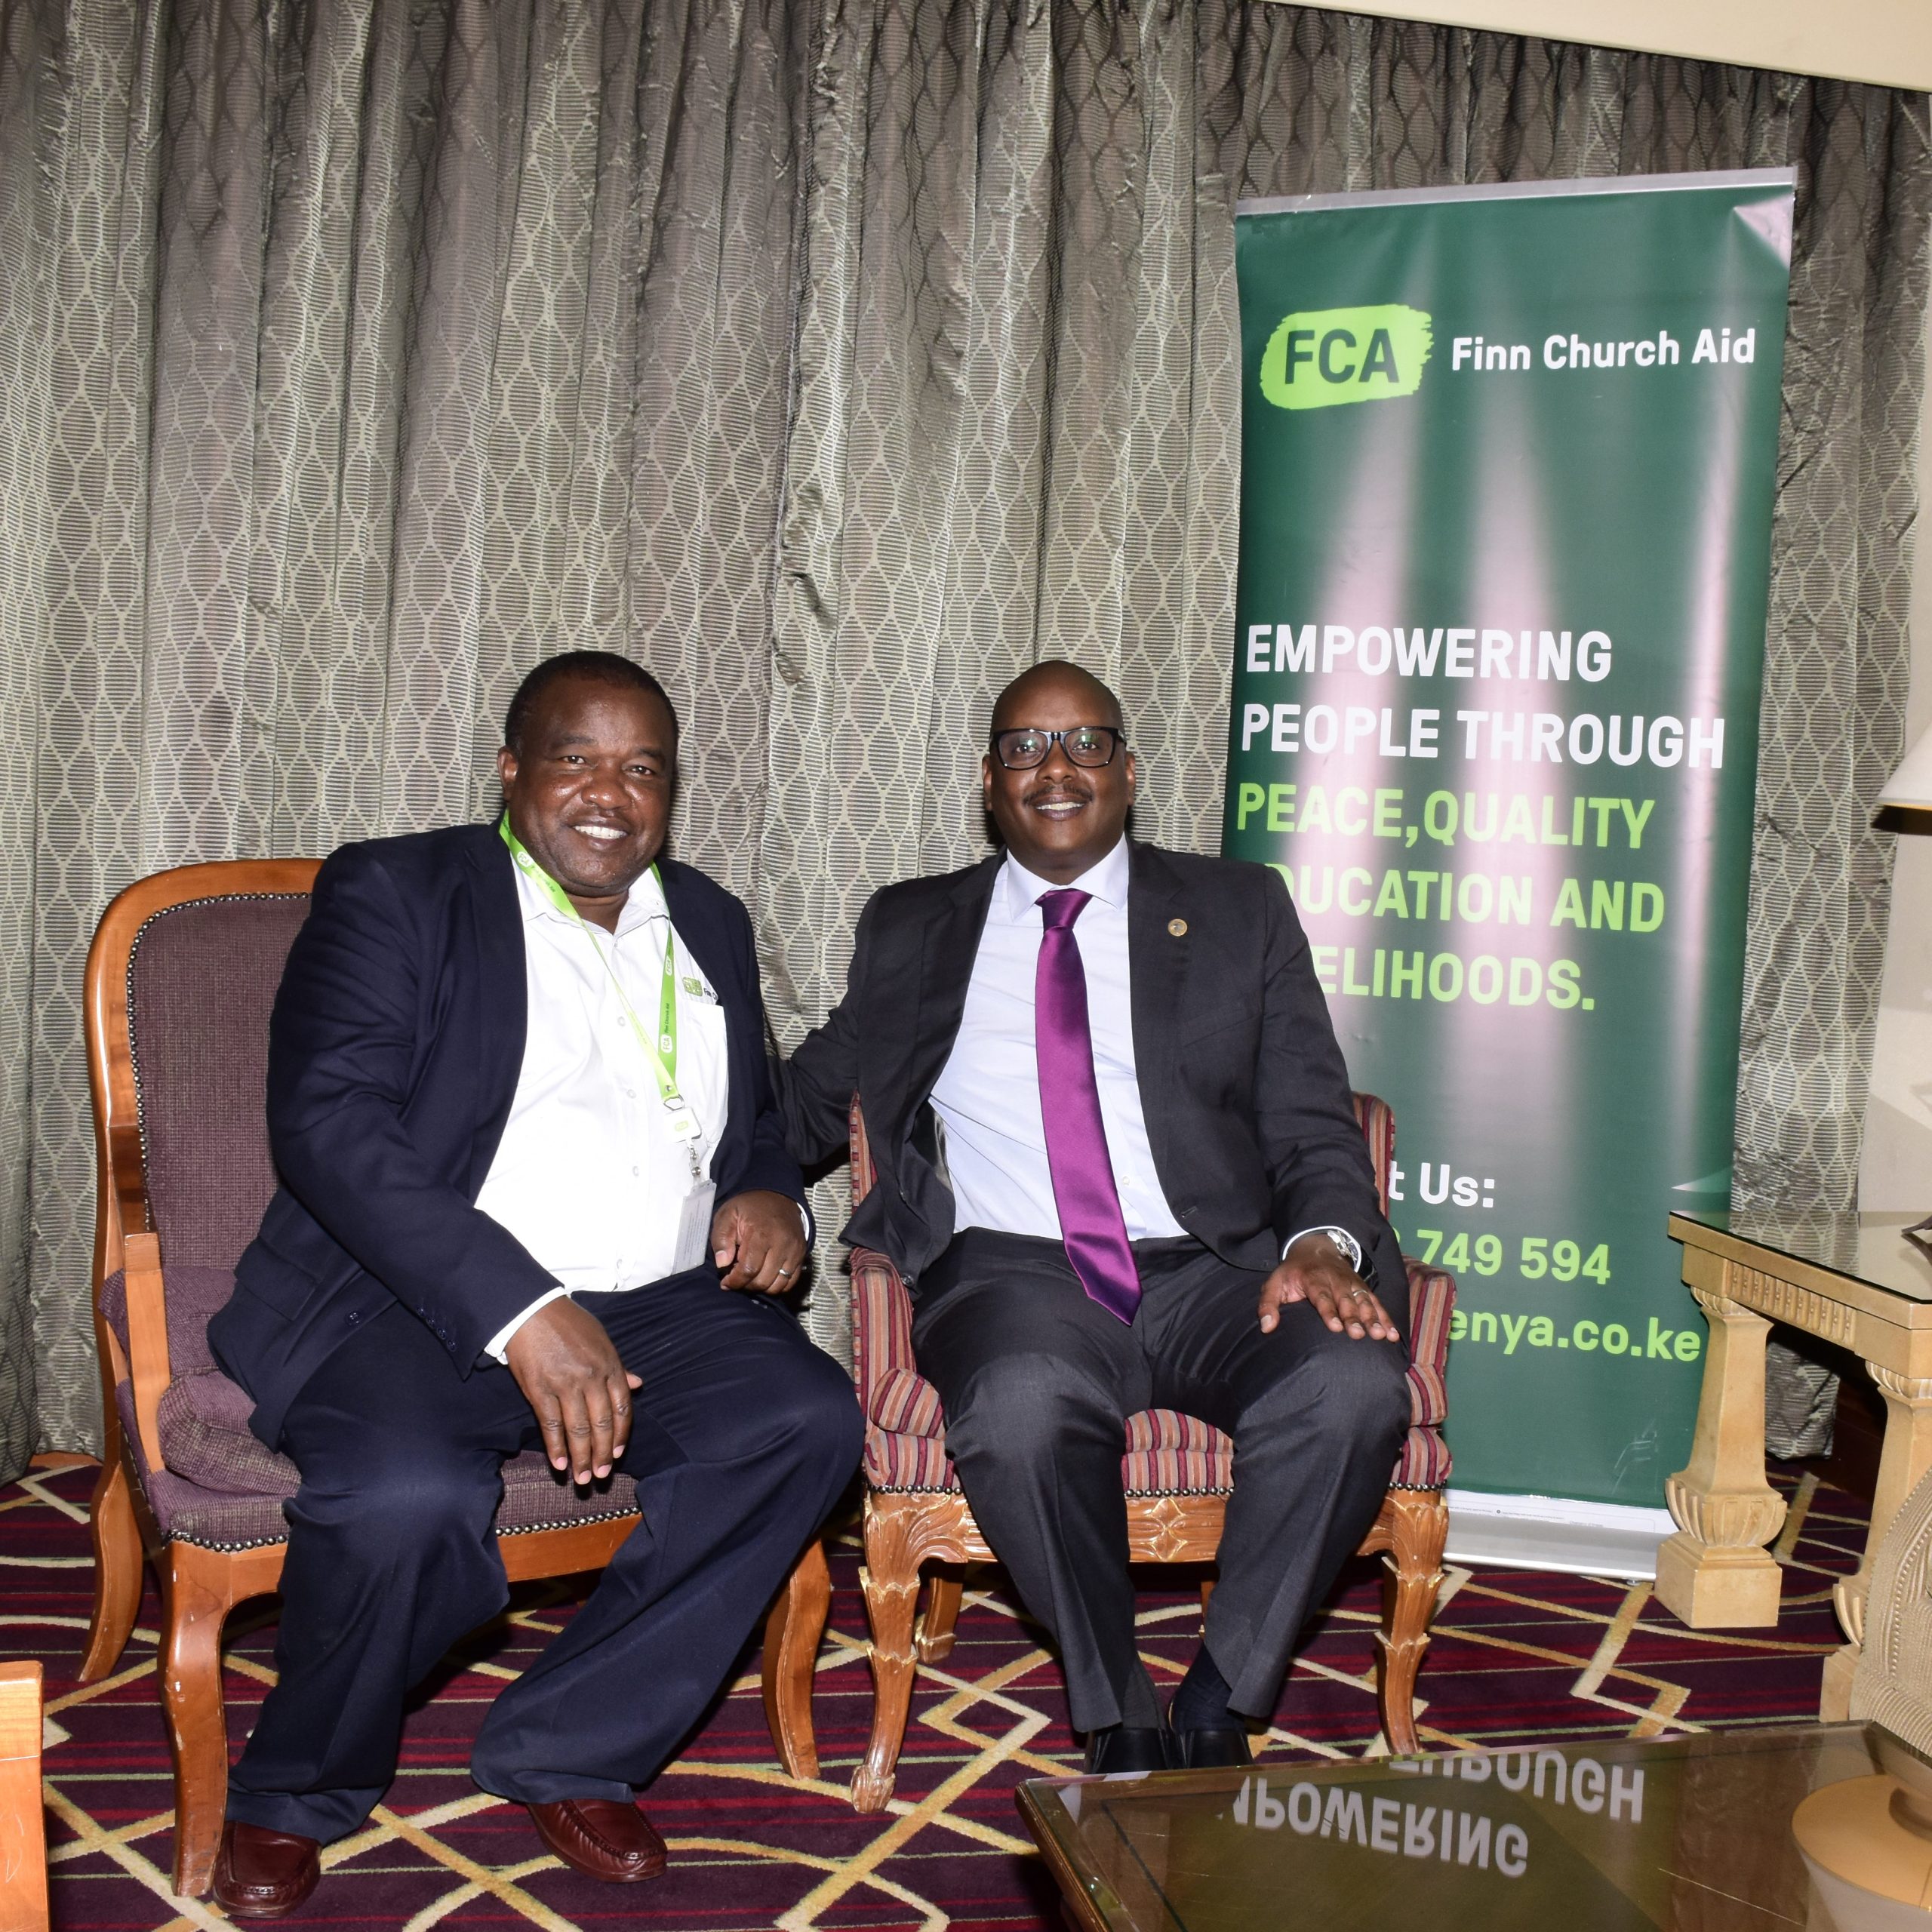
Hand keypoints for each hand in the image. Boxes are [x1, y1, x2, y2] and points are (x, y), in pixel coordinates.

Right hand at [505, 1298, 642, 1482]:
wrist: (531, 1310)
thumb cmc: (568, 1323)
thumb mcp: (601, 1339)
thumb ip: (619, 1367)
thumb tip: (639, 1384)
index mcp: (610, 1365)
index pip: (622, 1408)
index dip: (620, 1435)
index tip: (617, 1454)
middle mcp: (591, 1377)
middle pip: (602, 1424)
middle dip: (602, 1454)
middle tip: (601, 1476)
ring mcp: (565, 1385)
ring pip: (578, 1430)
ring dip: (580, 1458)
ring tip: (582, 1479)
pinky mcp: (539, 1390)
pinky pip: (551, 1425)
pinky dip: (555, 1447)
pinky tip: (559, 1464)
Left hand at [711, 1189, 807, 1293]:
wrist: (777, 1195)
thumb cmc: (749, 1207)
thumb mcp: (728, 1215)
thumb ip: (721, 1239)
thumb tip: (723, 1264)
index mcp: (761, 1234)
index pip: (749, 1270)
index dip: (735, 1281)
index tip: (726, 1282)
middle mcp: (782, 1244)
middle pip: (763, 1281)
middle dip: (746, 1285)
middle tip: (737, 1277)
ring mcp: (794, 1251)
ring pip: (778, 1285)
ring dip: (761, 1287)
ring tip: (751, 1277)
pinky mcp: (801, 1255)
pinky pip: (791, 1281)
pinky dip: (777, 1285)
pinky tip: (765, 1276)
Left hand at [1258, 1232, 1398, 1341]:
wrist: (1316, 1248)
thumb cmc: (1293, 1272)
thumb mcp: (1275, 1283)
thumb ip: (1268, 1304)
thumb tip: (1267, 1327)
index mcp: (1313, 1279)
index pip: (1322, 1296)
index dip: (1329, 1311)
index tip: (1335, 1327)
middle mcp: (1336, 1281)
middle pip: (1346, 1300)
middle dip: (1354, 1317)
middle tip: (1359, 1334)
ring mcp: (1352, 1284)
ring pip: (1364, 1302)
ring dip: (1373, 1319)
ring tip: (1381, 1335)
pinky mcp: (1363, 1289)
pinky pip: (1376, 1303)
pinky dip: (1386, 1318)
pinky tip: (1392, 1334)